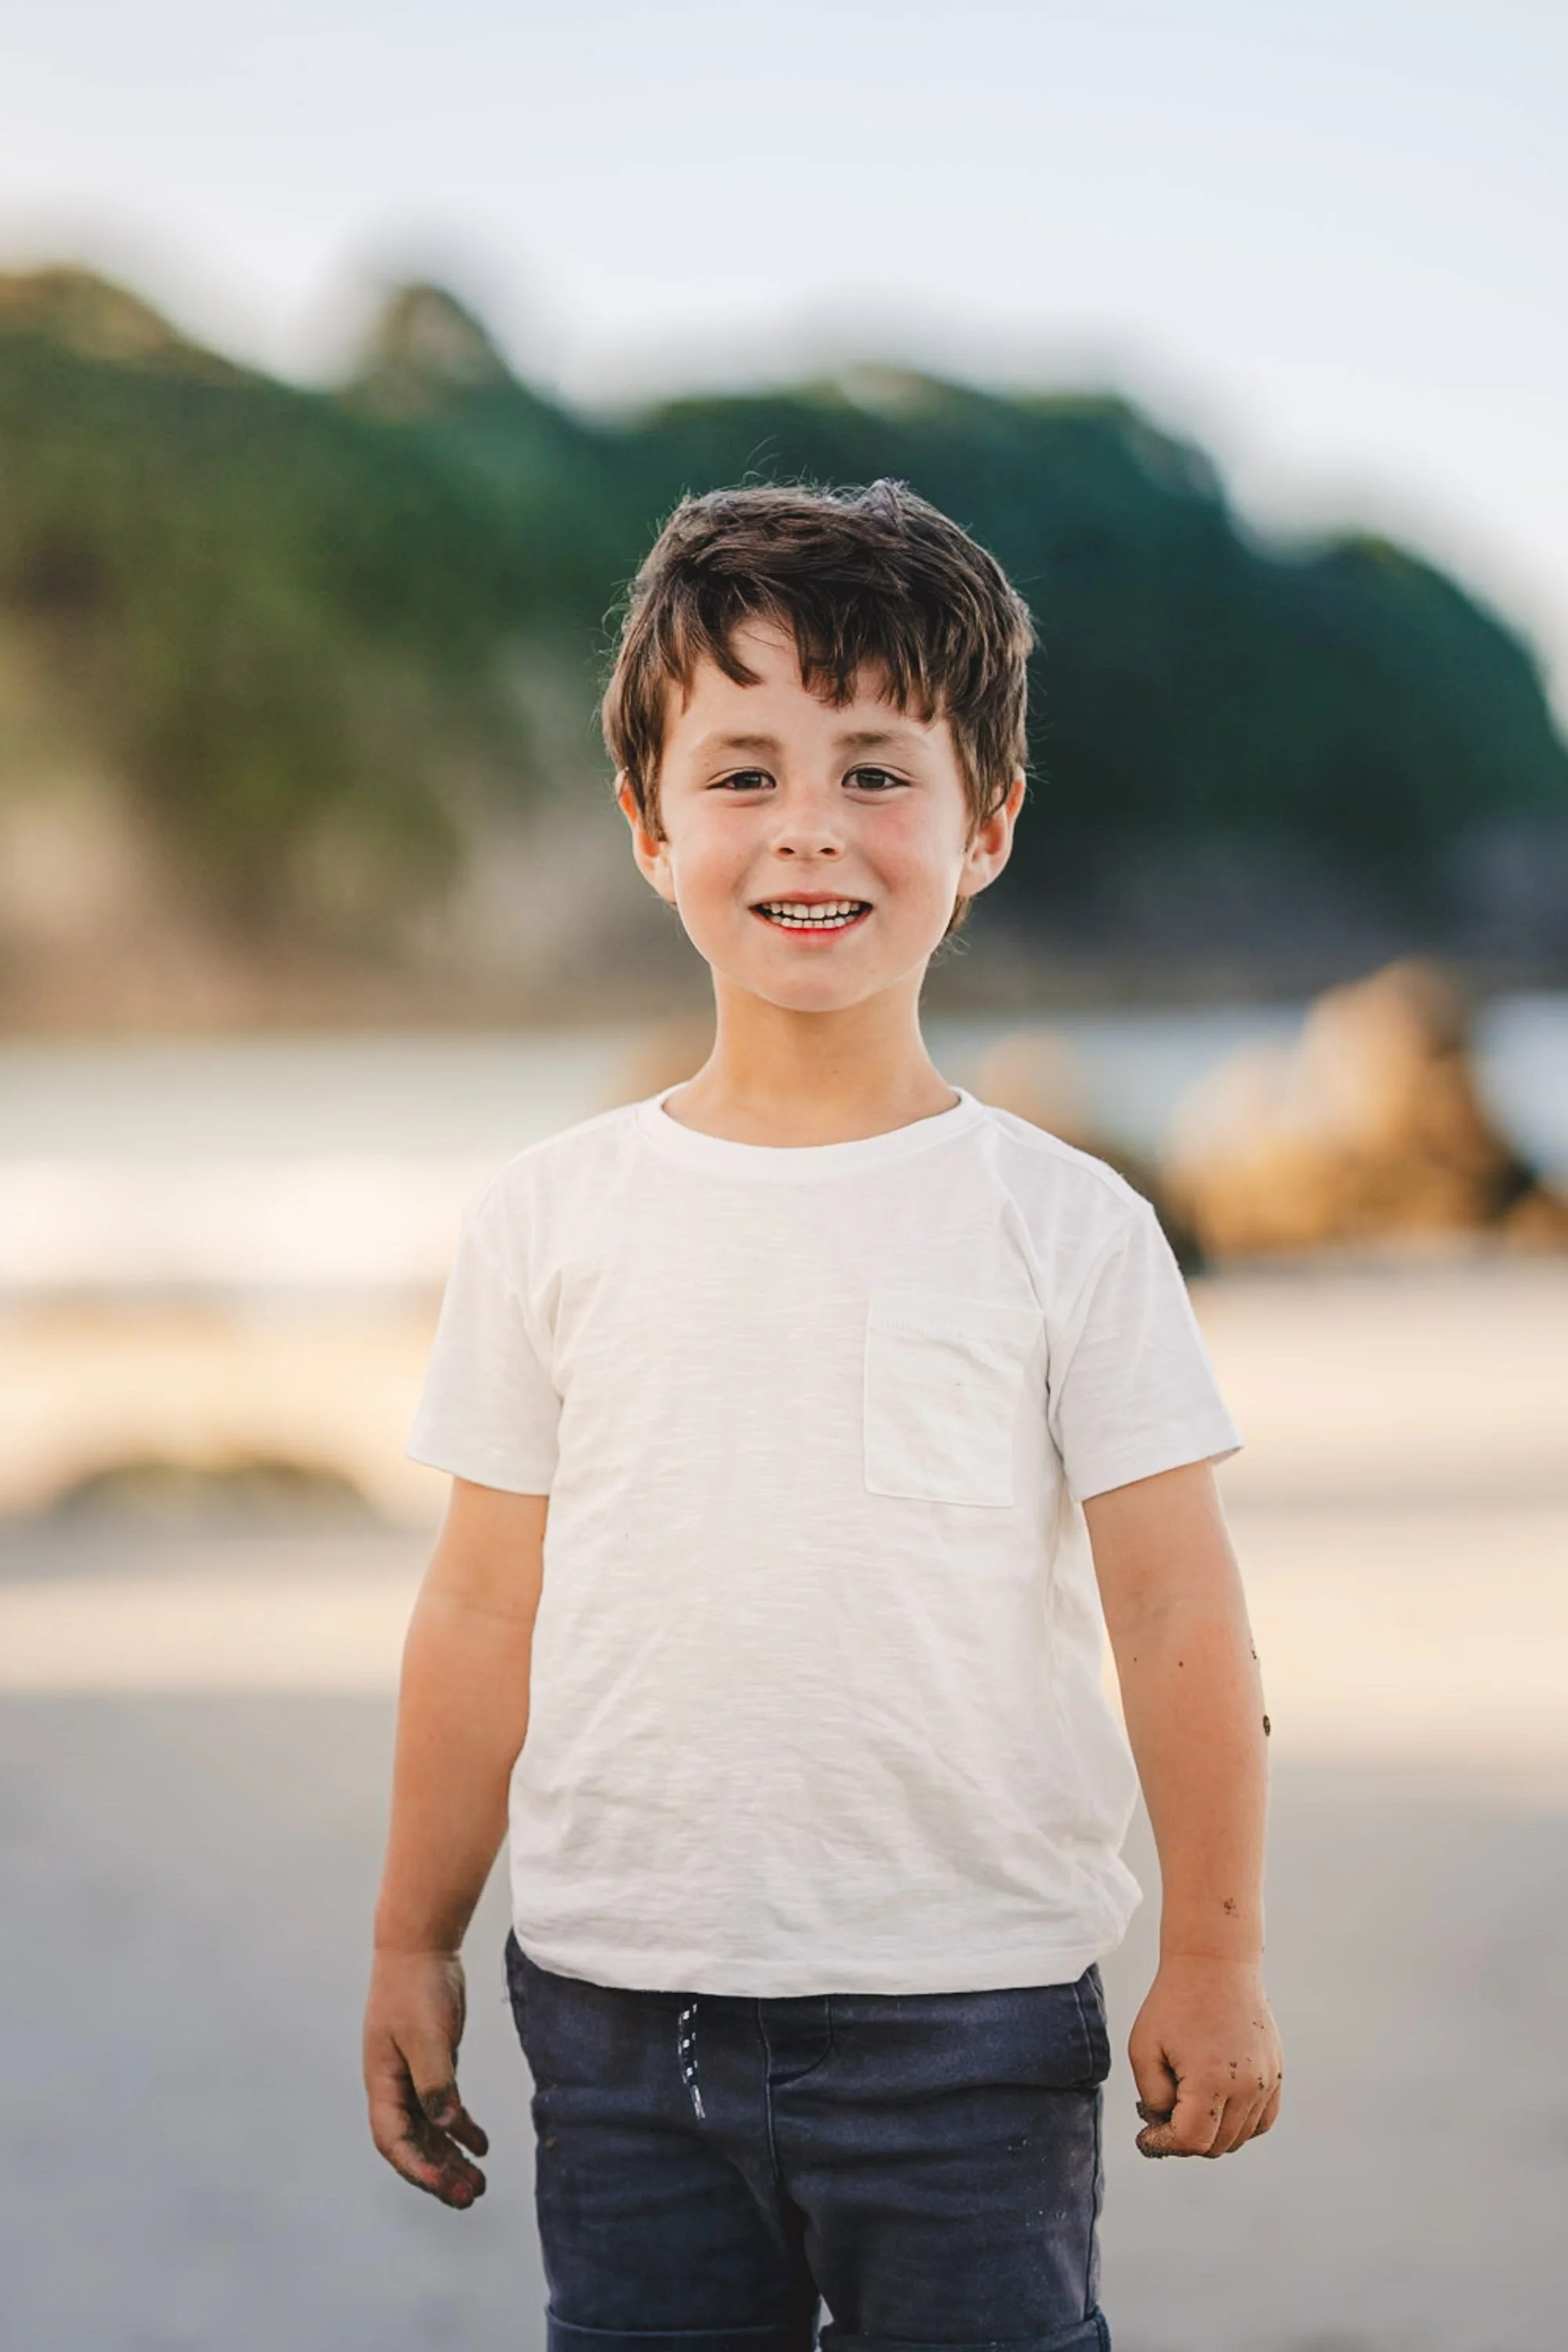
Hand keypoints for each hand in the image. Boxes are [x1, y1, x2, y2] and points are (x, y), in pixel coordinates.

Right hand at [363, 1948, 489, 2206]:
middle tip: (470, 2196)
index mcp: (382, 2083)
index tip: (447, 2187)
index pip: (394, 2141)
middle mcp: (394, 2086)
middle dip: (439, 2173)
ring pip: (430, 2130)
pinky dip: (461, 2128)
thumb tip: (446, 2125)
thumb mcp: (427, 2036)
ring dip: (451, 2157)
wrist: (421, 1946)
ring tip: (478, 2183)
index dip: (419, 2169)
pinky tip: (480, 2145)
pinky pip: (444, 2108)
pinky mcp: (433, 2064)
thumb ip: (437, 2081)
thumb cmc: (415, 1987)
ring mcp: (412, 2076)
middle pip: (413, 2143)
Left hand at [1128, 1954, 1281, 2157]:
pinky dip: (1240, 2125)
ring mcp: (1267, 2081)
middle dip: (1185, 2140)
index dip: (1163, 2144)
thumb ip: (1152, 2097)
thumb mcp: (1144, 2048)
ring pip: (1240, 2137)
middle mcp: (1247, 2087)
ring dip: (1212, 2134)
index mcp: (1211, 2081)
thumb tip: (1167, 2125)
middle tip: (1162, 2120)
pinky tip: (1216, 2108)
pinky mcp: (1277, 2073)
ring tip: (1187, 2106)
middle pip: (1216, 2144)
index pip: (1192, 2141)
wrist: (1215, 1963)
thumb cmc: (1174, 2002)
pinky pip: (1262, 2121)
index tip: (1146, 2135)